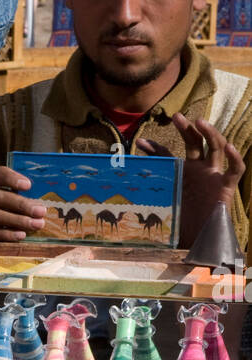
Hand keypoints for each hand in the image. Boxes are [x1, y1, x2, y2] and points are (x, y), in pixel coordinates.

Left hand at [137, 115, 244, 248]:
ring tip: (200, 122)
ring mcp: (213, 177)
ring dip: (210, 133)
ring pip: (217, 148)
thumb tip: (124, 188)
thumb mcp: (159, 206)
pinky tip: (230, 147)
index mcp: (182, 173)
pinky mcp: (226, 188)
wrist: (196, 242)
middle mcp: (198, 170)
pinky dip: (235, 158)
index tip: (140, 143)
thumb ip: (147, 194)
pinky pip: (235, 170)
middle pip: (196, 142)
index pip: (169, 155)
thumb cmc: (178, 225)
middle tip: (176, 116)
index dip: (156, 148)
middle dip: (187, 129)